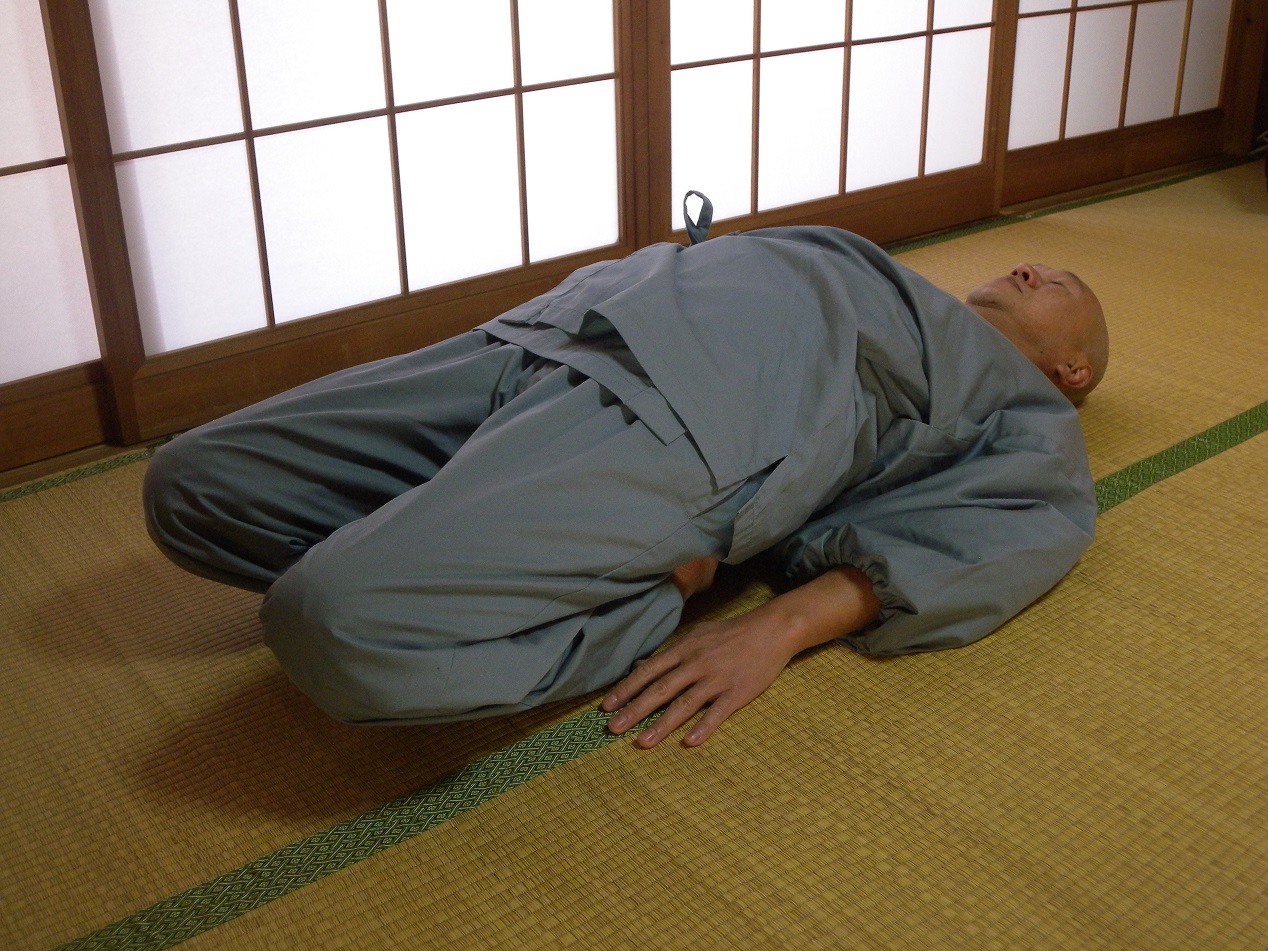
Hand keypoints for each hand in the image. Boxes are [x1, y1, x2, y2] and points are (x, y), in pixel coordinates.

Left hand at [600, 611, 798, 748]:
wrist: (771, 630)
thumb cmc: (730, 634)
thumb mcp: (696, 636)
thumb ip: (669, 653)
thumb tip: (640, 665)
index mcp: (683, 650)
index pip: (648, 671)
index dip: (626, 689)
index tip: (606, 706)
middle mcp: (695, 664)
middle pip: (660, 690)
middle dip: (634, 710)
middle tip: (612, 728)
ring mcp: (716, 679)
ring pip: (684, 705)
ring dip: (661, 725)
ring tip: (642, 743)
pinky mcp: (738, 692)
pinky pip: (718, 712)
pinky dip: (704, 727)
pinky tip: (689, 742)